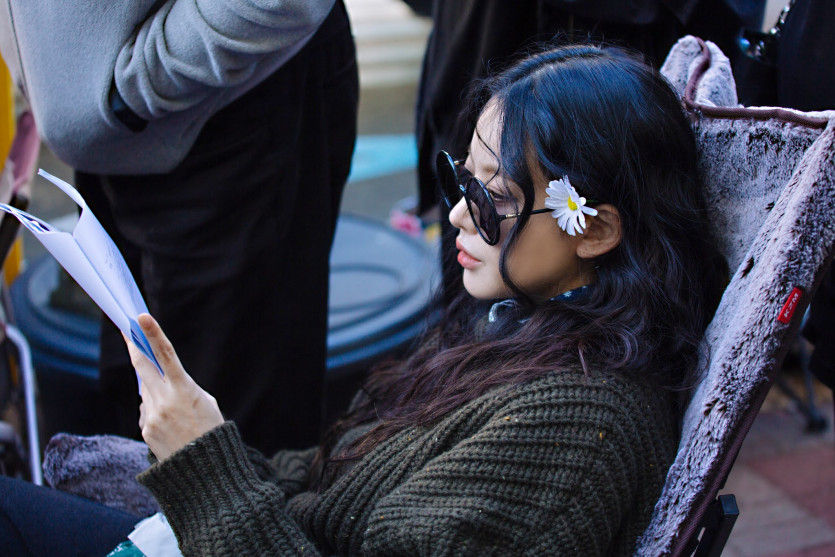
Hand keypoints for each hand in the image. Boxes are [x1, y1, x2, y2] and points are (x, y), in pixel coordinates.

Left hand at [125, 313, 224, 460]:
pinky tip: (171, 425)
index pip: (165, 354)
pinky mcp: (145, 429)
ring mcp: (151, 415)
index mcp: (184, 389)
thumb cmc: (211, 431)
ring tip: (177, 411)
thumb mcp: (205, 401)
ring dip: (155, 392)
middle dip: (134, 347)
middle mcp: (164, 400)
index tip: (140, 317)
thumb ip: (180, 387)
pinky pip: (146, 411)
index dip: (153, 333)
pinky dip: (156, 411)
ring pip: (146, 391)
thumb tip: (155, 382)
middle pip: (142, 366)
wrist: (204, 470)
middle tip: (126, 330)